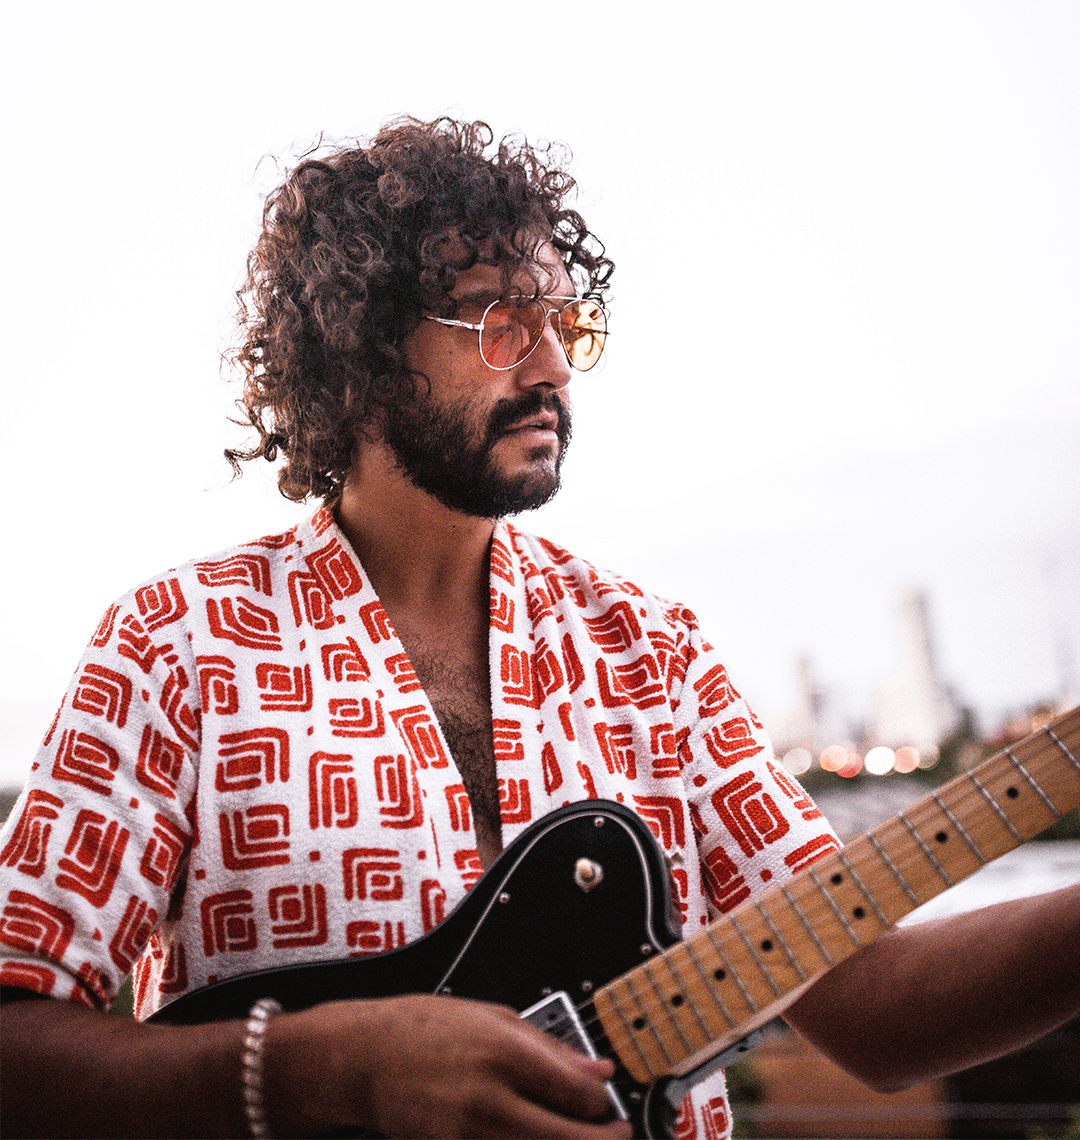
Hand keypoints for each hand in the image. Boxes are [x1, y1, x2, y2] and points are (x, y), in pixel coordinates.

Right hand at [266, 994, 634, 1138]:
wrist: (364, 1057)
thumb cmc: (425, 1028)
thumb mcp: (494, 1017)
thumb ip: (551, 1047)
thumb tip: (599, 1070)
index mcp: (506, 1053)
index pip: (580, 1096)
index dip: (605, 1106)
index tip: (610, 1106)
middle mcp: (490, 1098)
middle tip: (615, 1135)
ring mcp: (469, 1135)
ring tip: (573, 1136)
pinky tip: (531, 1137)